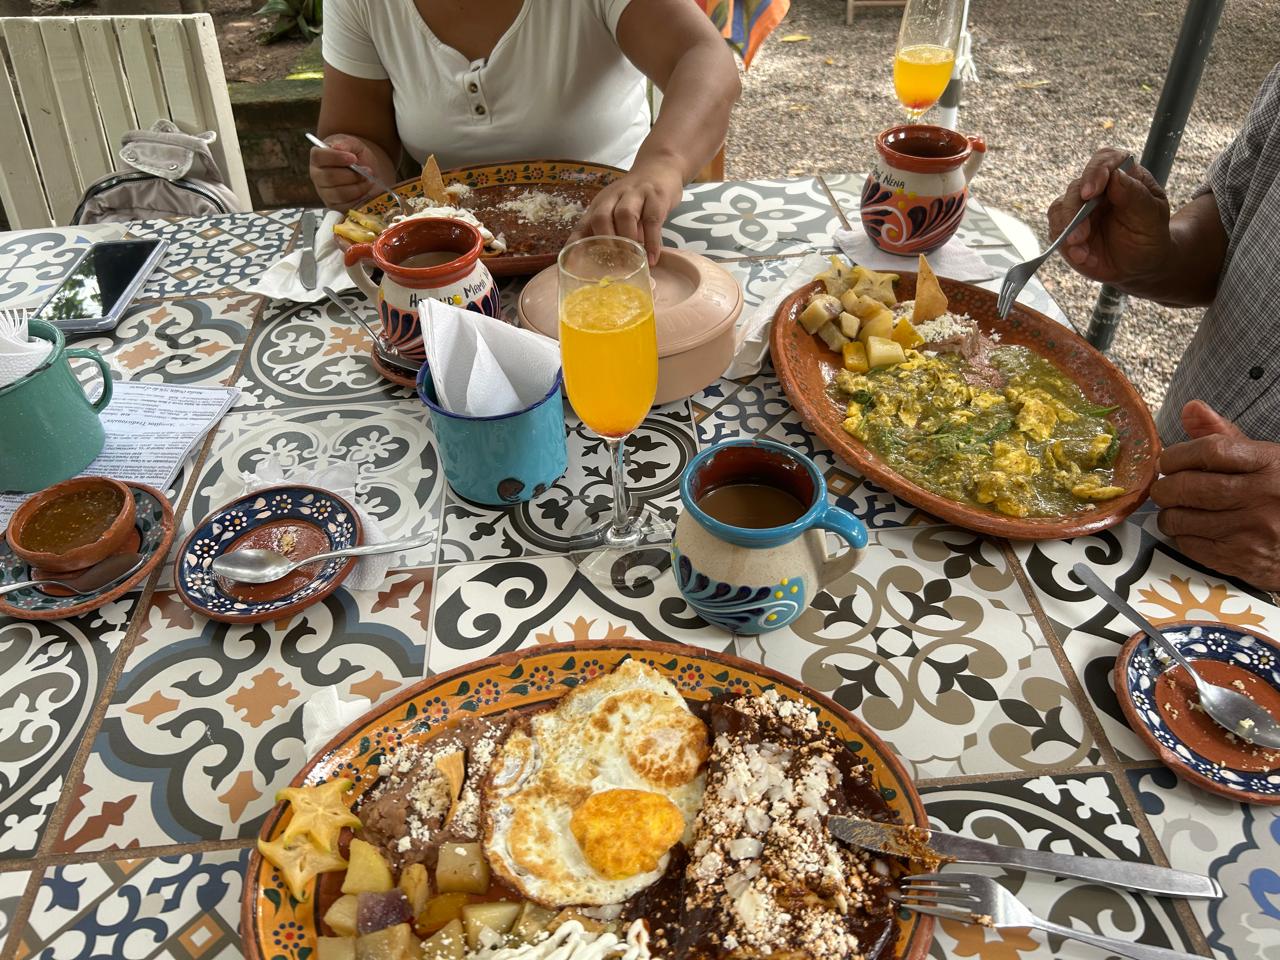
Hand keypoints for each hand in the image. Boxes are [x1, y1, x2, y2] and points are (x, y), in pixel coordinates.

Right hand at [309, 134, 379, 210]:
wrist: (366, 170)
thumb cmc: (355, 155)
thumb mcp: (353, 145)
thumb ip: (345, 144)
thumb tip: (337, 147)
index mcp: (318, 158)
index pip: (318, 157)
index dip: (335, 158)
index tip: (353, 158)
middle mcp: (317, 176)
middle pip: (329, 177)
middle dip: (352, 175)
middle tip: (367, 170)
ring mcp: (325, 192)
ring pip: (339, 193)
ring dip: (358, 186)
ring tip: (368, 179)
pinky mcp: (335, 206)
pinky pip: (346, 205)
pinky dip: (359, 197)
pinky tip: (365, 189)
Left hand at [570, 162, 684, 264]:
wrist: (660, 168)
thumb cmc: (636, 198)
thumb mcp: (617, 209)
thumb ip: (608, 230)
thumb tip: (597, 261)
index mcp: (602, 202)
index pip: (585, 223)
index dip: (578, 242)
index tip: (574, 263)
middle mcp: (615, 196)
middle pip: (602, 216)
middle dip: (605, 241)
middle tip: (613, 263)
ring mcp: (636, 194)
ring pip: (625, 214)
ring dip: (627, 240)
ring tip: (633, 260)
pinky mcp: (657, 196)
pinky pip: (652, 220)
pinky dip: (651, 242)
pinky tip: (652, 258)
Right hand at [1047, 148, 1172, 289]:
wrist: (1139, 264)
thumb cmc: (1149, 235)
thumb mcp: (1151, 216)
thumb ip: (1136, 195)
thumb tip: (1116, 175)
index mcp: (1122, 177)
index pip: (1105, 160)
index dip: (1096, 171)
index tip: (1091, 192)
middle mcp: (1097, 189)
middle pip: (1077, 187)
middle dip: (1075, 211)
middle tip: (1080, 235)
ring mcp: (1080, 209)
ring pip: (1060, 209)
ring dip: (1067, 231)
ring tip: (1082, 253)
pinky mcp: (1068, 228)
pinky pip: (1057, 232)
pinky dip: (1066, 246)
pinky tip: (1083, 257)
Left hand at [1150, 401, 1279, 591]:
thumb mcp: (1268, 458)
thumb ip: (1225, 434)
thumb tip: (1190, 408)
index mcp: (1270, 464)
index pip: (1209, 451)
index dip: (1178, 455)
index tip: (1170, 460)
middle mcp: (1261, 497)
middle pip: (1187, 486)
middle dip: (1165, 486)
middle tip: (1167, 486)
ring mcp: (1251, 531)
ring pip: (1179, 518)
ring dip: (1169, 512)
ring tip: (1180, 507)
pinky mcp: (1241, 560)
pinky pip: (1188, 545)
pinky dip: (1181, 535)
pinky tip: (1194, 529)